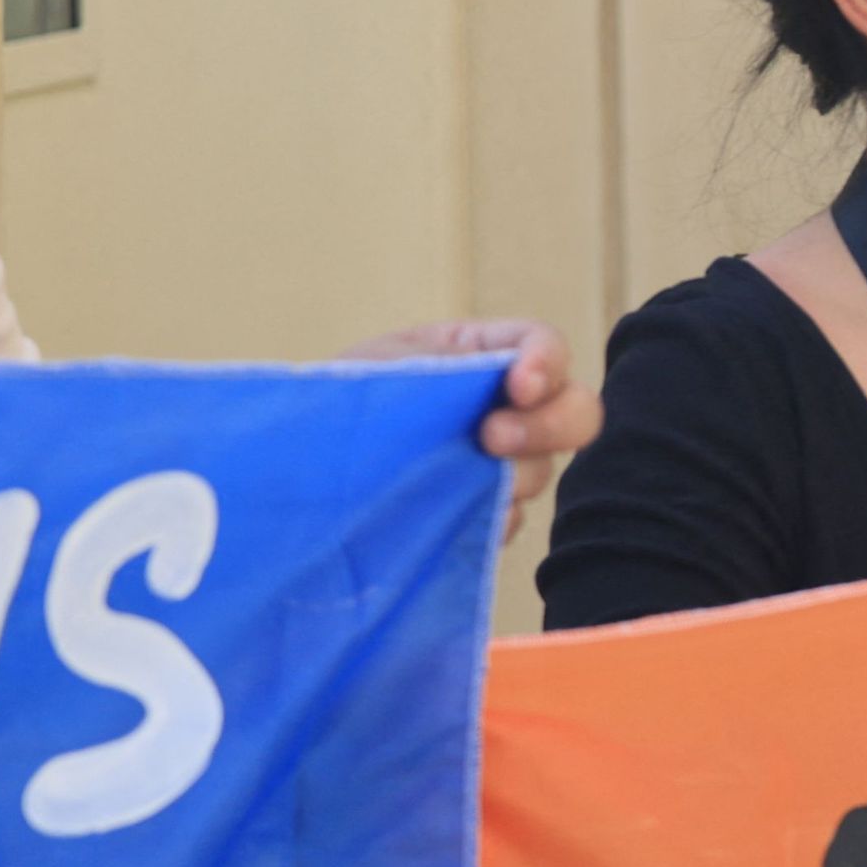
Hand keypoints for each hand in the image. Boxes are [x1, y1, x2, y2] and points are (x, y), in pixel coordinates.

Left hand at [341, 318, 603, 532]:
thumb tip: (502, 386)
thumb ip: (448, 364)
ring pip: (541, 471)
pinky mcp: (478, 512)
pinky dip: (487, 519)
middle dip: (548, 425)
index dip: (546, 362)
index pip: (544, 345)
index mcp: (482, 354)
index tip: (519, 386)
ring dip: (509, 476)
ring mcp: (496, 464)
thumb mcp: (388, 365)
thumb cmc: (336, 403)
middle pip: (575, 412)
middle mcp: (503, 408)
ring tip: (448, 482)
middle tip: (493, 439)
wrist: (291, 469)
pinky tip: (444, 517)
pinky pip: (509, 520)